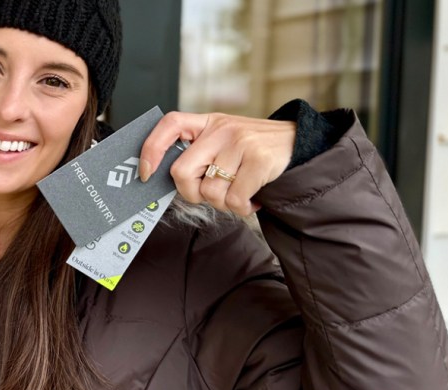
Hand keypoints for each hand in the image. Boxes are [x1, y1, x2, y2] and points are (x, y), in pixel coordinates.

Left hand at [138, 112, 295, 216]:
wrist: (302, 147)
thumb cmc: (254, 152)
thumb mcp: (224, 142)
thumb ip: (198, 154)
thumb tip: (163, 180)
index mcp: (208, 122)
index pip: (169, 124)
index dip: (151, 149)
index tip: (145, 173)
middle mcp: (222, 129)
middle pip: (182, 173)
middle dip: (193, 194)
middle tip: (212, 194)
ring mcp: (241, 143)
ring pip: (210, 192)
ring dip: (224, 203)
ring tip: (239, 192)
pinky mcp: (259, 160)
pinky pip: (234, 200)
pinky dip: (242, 208)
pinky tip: (252, 199)